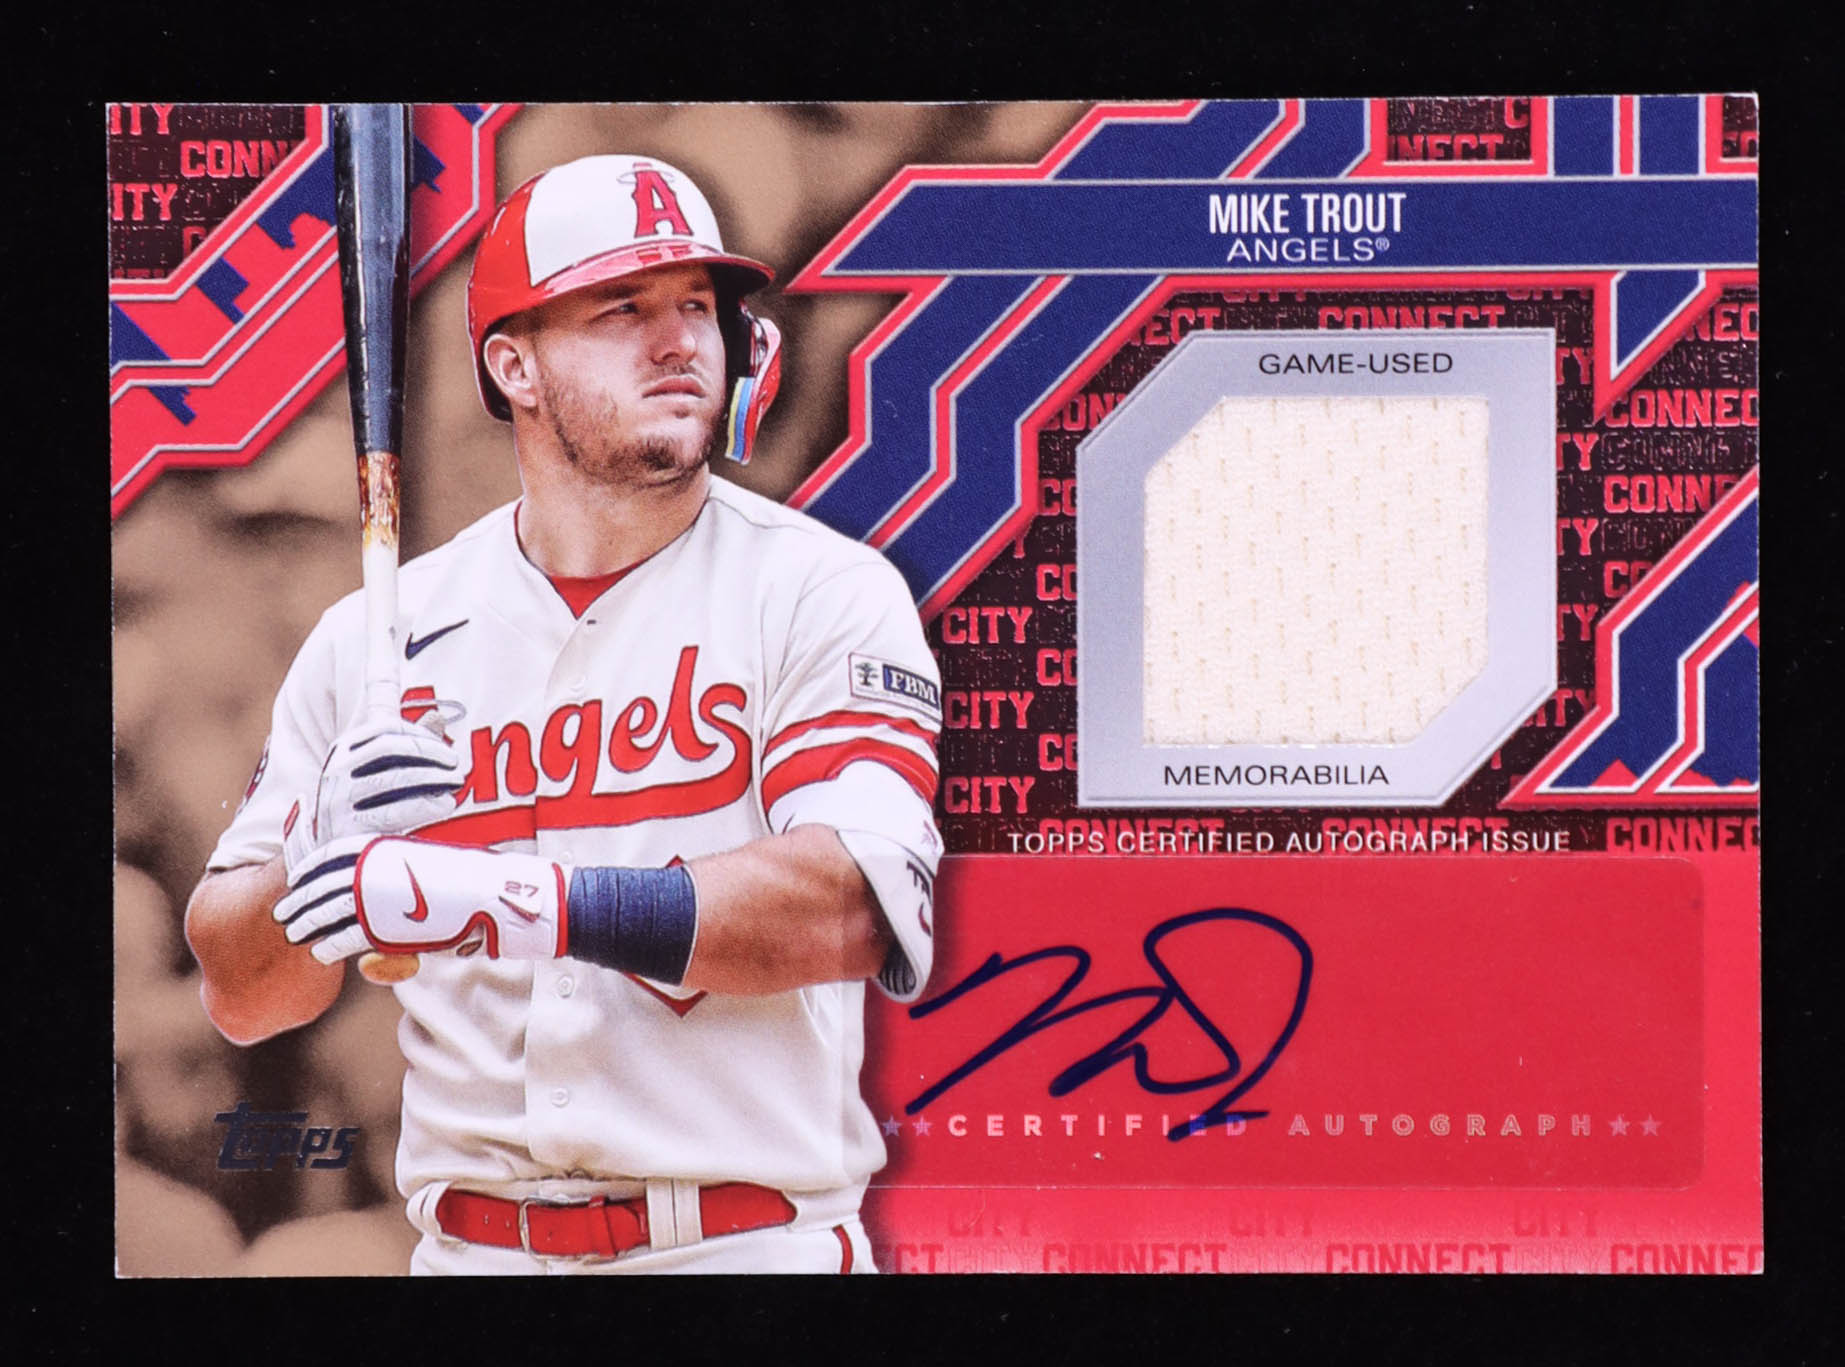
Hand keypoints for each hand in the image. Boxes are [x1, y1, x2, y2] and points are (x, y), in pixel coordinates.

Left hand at [275, 837, 565, 965]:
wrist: (497, 895)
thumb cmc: (470, 886)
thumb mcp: (428, 877)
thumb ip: (398, 892)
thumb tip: (388, 892)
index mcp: (387, 845)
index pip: (335, 852)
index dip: (312, 867)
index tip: (297, 878)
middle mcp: (378, 866)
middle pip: (324, 881)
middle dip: (301, 896)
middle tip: (283, 909)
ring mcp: (381, 894)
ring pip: (329, 909)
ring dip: (308, 921)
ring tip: (294, 932)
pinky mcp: (388, 922)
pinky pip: (348, 935)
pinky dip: (330, 944)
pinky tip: (320, 952)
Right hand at [283, 716, 461, 880]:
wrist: (338, 859)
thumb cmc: (367, 808)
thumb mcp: (382, 771)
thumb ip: (407, 745)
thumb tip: (439, 716)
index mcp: (343, 750)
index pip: (384, 727)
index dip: (420, 733)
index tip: (445, 747)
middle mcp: (335, 770)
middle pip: (389, 747)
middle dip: (430, 751)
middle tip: (457, 763)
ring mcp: (338, 799)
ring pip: (394, 778)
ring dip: (434, 777)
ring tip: (456, 782)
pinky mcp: (348, 828)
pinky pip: (394, 811)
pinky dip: (425, 805)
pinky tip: (445, 804)